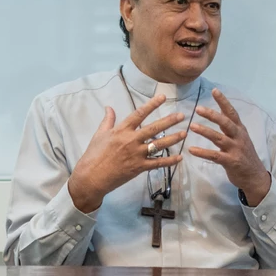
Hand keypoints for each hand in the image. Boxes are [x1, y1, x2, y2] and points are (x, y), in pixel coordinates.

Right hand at [68, 95, 185, 212]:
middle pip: (153, 128)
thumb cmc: (93, 155)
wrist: (90, 178)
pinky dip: (169, 161)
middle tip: (181, 115)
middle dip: (169, 121)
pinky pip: (158, 163)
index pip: (139, 114)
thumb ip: (108, 121)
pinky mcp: (139, 167)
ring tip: (184, 134)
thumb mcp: (99, 135)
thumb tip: (109, 107)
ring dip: (173, 139)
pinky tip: (180, 157)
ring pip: (158, 145)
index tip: (162, 97)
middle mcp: (131, 140)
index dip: (151, 105)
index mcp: (121, 131)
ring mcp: (136, 154)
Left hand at [188, 88, 270, 205]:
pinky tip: (192, 150)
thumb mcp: (240, 139)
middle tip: (198, 108)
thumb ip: (229, 128)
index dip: (223, 101)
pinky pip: (215, 156)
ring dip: (205, 131)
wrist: (255, 176)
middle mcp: (239, 137)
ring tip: (192, 126)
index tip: (214, 90)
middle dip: (212, 115)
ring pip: (219, 138)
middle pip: (226, 123)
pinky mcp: (231, 162)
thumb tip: (217, 115)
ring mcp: (235, 149)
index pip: (232, 112)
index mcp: (240, 130)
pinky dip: (203, 152)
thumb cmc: (245, 156)